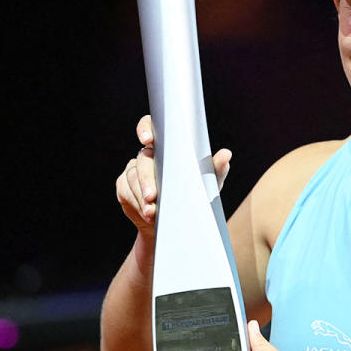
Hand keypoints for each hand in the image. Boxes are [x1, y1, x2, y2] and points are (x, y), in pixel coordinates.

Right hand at [115, 115, 232, 235]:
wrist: (179, 222)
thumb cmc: (195, 195)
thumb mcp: (208, 184)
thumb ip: (216, 169)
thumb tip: (226, 154)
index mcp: (165, 147)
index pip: (150, 127)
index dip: (145, 129)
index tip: (147, 140)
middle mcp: (146, 156)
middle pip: (142, 160)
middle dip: (146, 179)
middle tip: (153, 196)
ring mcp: (133, 171)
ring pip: (132, 178)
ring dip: (142, 197)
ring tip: (153, 213)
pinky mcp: (124, 188)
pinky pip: (126, 192)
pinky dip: (137, 204)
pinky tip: (146, 214)